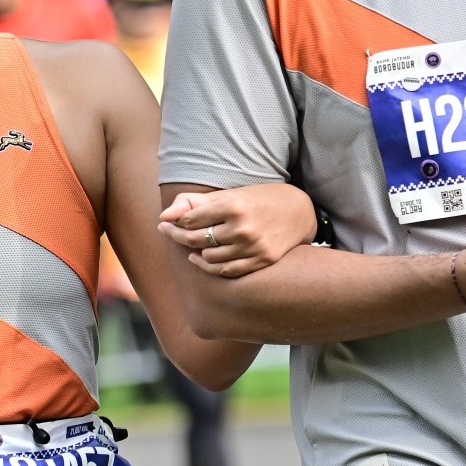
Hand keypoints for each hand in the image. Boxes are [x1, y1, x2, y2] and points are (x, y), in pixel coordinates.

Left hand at [159, 184, 317, 278]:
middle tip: (168, 232)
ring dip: (195, 252)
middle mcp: (242, 228)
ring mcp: (252, 247)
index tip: (166, 222)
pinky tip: (202, 258)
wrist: (300, 211)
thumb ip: (196, 203)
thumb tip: (165, 216)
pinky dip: (210, 267)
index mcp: (233, 205)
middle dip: (177, 236)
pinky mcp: (261, 261)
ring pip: (209, 258)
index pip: (190, 220)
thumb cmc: (261, 198)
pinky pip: (226, 271)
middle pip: (196, 239)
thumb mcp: (231, 194)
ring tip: (189, 245)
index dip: (174, 222)